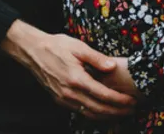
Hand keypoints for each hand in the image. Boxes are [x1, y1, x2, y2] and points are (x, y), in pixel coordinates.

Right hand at [1, 21, 137, 119]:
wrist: (32, 51)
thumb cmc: (55, 46)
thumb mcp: (77, 46)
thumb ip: (96, 58)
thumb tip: (113, 67)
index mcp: (76, 78)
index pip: (103, 95)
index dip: (120, 100)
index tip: (131, 101)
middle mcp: (70, 92)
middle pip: (99, 109)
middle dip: (117, 112)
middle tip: (131, 110)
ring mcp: (63, 98)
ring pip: (89, 114)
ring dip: (107, 116)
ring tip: (120, 113)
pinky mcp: (59, 100)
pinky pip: (80, 112)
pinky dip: (94, 114)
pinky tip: (102, 111)